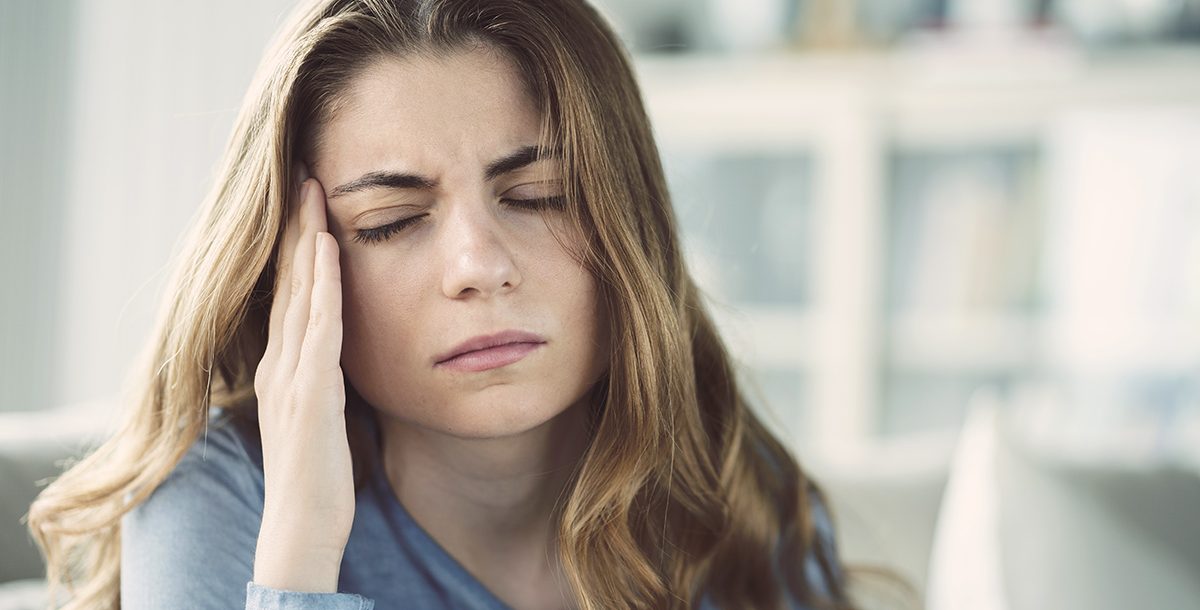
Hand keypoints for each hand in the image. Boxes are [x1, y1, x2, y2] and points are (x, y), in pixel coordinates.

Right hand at [252, 166, 353, 592]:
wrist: (301, 526)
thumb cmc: (320, 477)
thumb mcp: (323, 416)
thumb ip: (327, 380)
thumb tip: (343, 354)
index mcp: (284, 368)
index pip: (290, 295)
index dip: (298, 247)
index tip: (309, 202)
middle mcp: (280, 363)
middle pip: (289, 282)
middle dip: (297, 227)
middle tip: (305, 175)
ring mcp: (291, 376)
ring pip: (300, 293)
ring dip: (307, 240)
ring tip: (313, 191)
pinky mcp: (309, 393)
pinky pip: (318, 327)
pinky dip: (323, 284)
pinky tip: (330, 249)